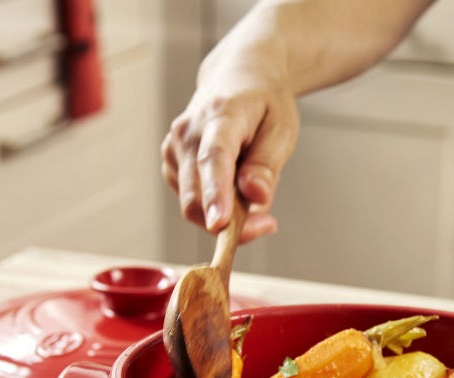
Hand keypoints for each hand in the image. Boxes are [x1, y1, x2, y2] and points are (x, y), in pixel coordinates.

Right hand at [160, 31, 299, 242]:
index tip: (220, 224)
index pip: (213, 159)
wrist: (239, 77)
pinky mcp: (172, 164)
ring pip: (193, 204)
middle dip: (230, 224)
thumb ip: (266, 164)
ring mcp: (174, 149)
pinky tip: (235, 190)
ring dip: (226, 217)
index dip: (216, 194)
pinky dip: (216, 208)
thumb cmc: (264, 104)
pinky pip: (192, 201)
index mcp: (220, 117)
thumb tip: (256, 196)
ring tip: (256, 195)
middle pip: (196, 195)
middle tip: (267, 224)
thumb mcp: (281, 130)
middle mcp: (188, 133)